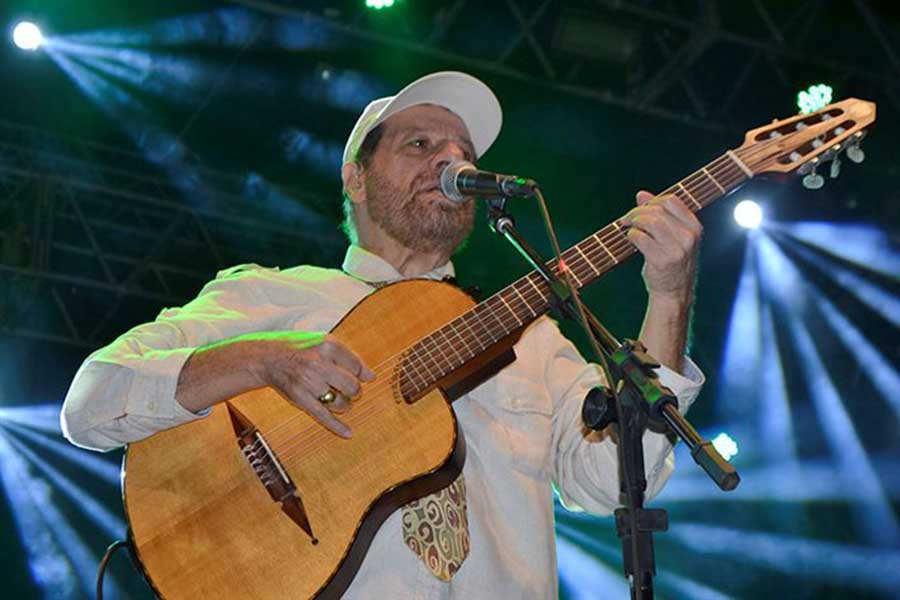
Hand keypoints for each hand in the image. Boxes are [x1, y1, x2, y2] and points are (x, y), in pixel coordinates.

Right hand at [241, 331, 374, 437]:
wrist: (269, 358)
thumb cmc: (302, 350)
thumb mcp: (325, 344)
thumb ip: (349, 358)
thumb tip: (372, 377)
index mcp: (328, 346)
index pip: (357, 366)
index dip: (360, 374)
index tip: (360, 378)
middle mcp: (318, 363)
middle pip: (352, 386)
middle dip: (354, 392)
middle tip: (349, 391)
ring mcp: (308, 382)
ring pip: (340, 403)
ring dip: (345, 405)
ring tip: (340, 401)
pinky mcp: (300, 398)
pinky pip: (323, 415)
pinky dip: (337, 426)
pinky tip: (348, 433)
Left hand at [621, 190, 701, 300]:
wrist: (674, 292)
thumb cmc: (671, 261)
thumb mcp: (672, 236)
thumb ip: (659, 214)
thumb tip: (641, 194)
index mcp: (694, 227)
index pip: (670, 200)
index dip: (651, 201)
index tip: (640, 208)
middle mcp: (689, 237)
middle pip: (657, 210)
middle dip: (637, 211)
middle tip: (627, 219)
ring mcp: (677, 249)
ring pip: (649, 222)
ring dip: (633, 221)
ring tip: (627, 226)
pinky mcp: (662, 260)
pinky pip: (640, 237)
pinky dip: (631, 235)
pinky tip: (630, 238)